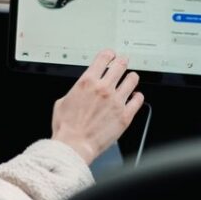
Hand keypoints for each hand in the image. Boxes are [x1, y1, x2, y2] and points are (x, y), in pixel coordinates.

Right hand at [50, 49, 144, 164]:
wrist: (74, 145)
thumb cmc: (66, 127)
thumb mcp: (62, 102)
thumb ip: (75, 92)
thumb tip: (79, 91)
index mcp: (87, 82)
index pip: (104, 58)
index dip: (109, 54)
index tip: (111, 56)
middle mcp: (103, 88)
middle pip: (120, 65)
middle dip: (122, 61)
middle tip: (123, 62)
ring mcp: (117, 101)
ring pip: (132, 79)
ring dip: (131, 78)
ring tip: (130, 79)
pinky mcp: (125, 115)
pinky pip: (138, 99)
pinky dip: (137, 96)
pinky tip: (134, 97)